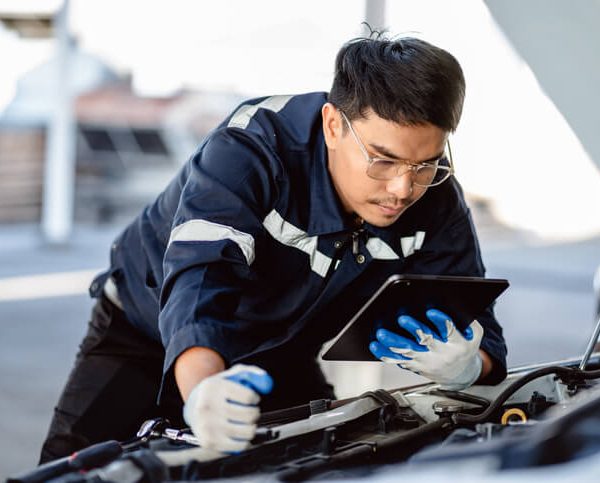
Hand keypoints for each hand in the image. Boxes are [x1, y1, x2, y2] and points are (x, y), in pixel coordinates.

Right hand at [183, 364, 272, 452]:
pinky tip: (240, 433)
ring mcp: (207, 426)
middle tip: (249, 411)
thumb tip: (268, 385)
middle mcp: (208, 406)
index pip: (248, 397)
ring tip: (245, 422)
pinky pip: (240, 446)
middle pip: (249, 415)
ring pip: (247, 431)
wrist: (192, 405)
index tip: (252, 399)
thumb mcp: (233, 375)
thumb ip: (252, 374)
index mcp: (215, 387)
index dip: (255, 398)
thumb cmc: (218, 389)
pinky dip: (245, 441)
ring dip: (252, 427)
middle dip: (255, 413)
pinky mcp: (209, 441)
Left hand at [369, 309, 483, 389]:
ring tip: (382, 333)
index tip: (431, 311)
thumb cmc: (465, 346)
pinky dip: (386, 353)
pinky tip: (376, 345)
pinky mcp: (416, 367)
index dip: (441, 322)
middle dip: (414, 329)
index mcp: (459, 343)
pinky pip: (399, 361)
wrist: (461, 374)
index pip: (450, 331)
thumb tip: (448, 302)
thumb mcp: (473, 333)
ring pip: (408, 352)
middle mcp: (443, 354)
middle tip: (402, 318)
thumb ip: (463, 320)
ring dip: (394, 342)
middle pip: (427, 341)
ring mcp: (428, 362)